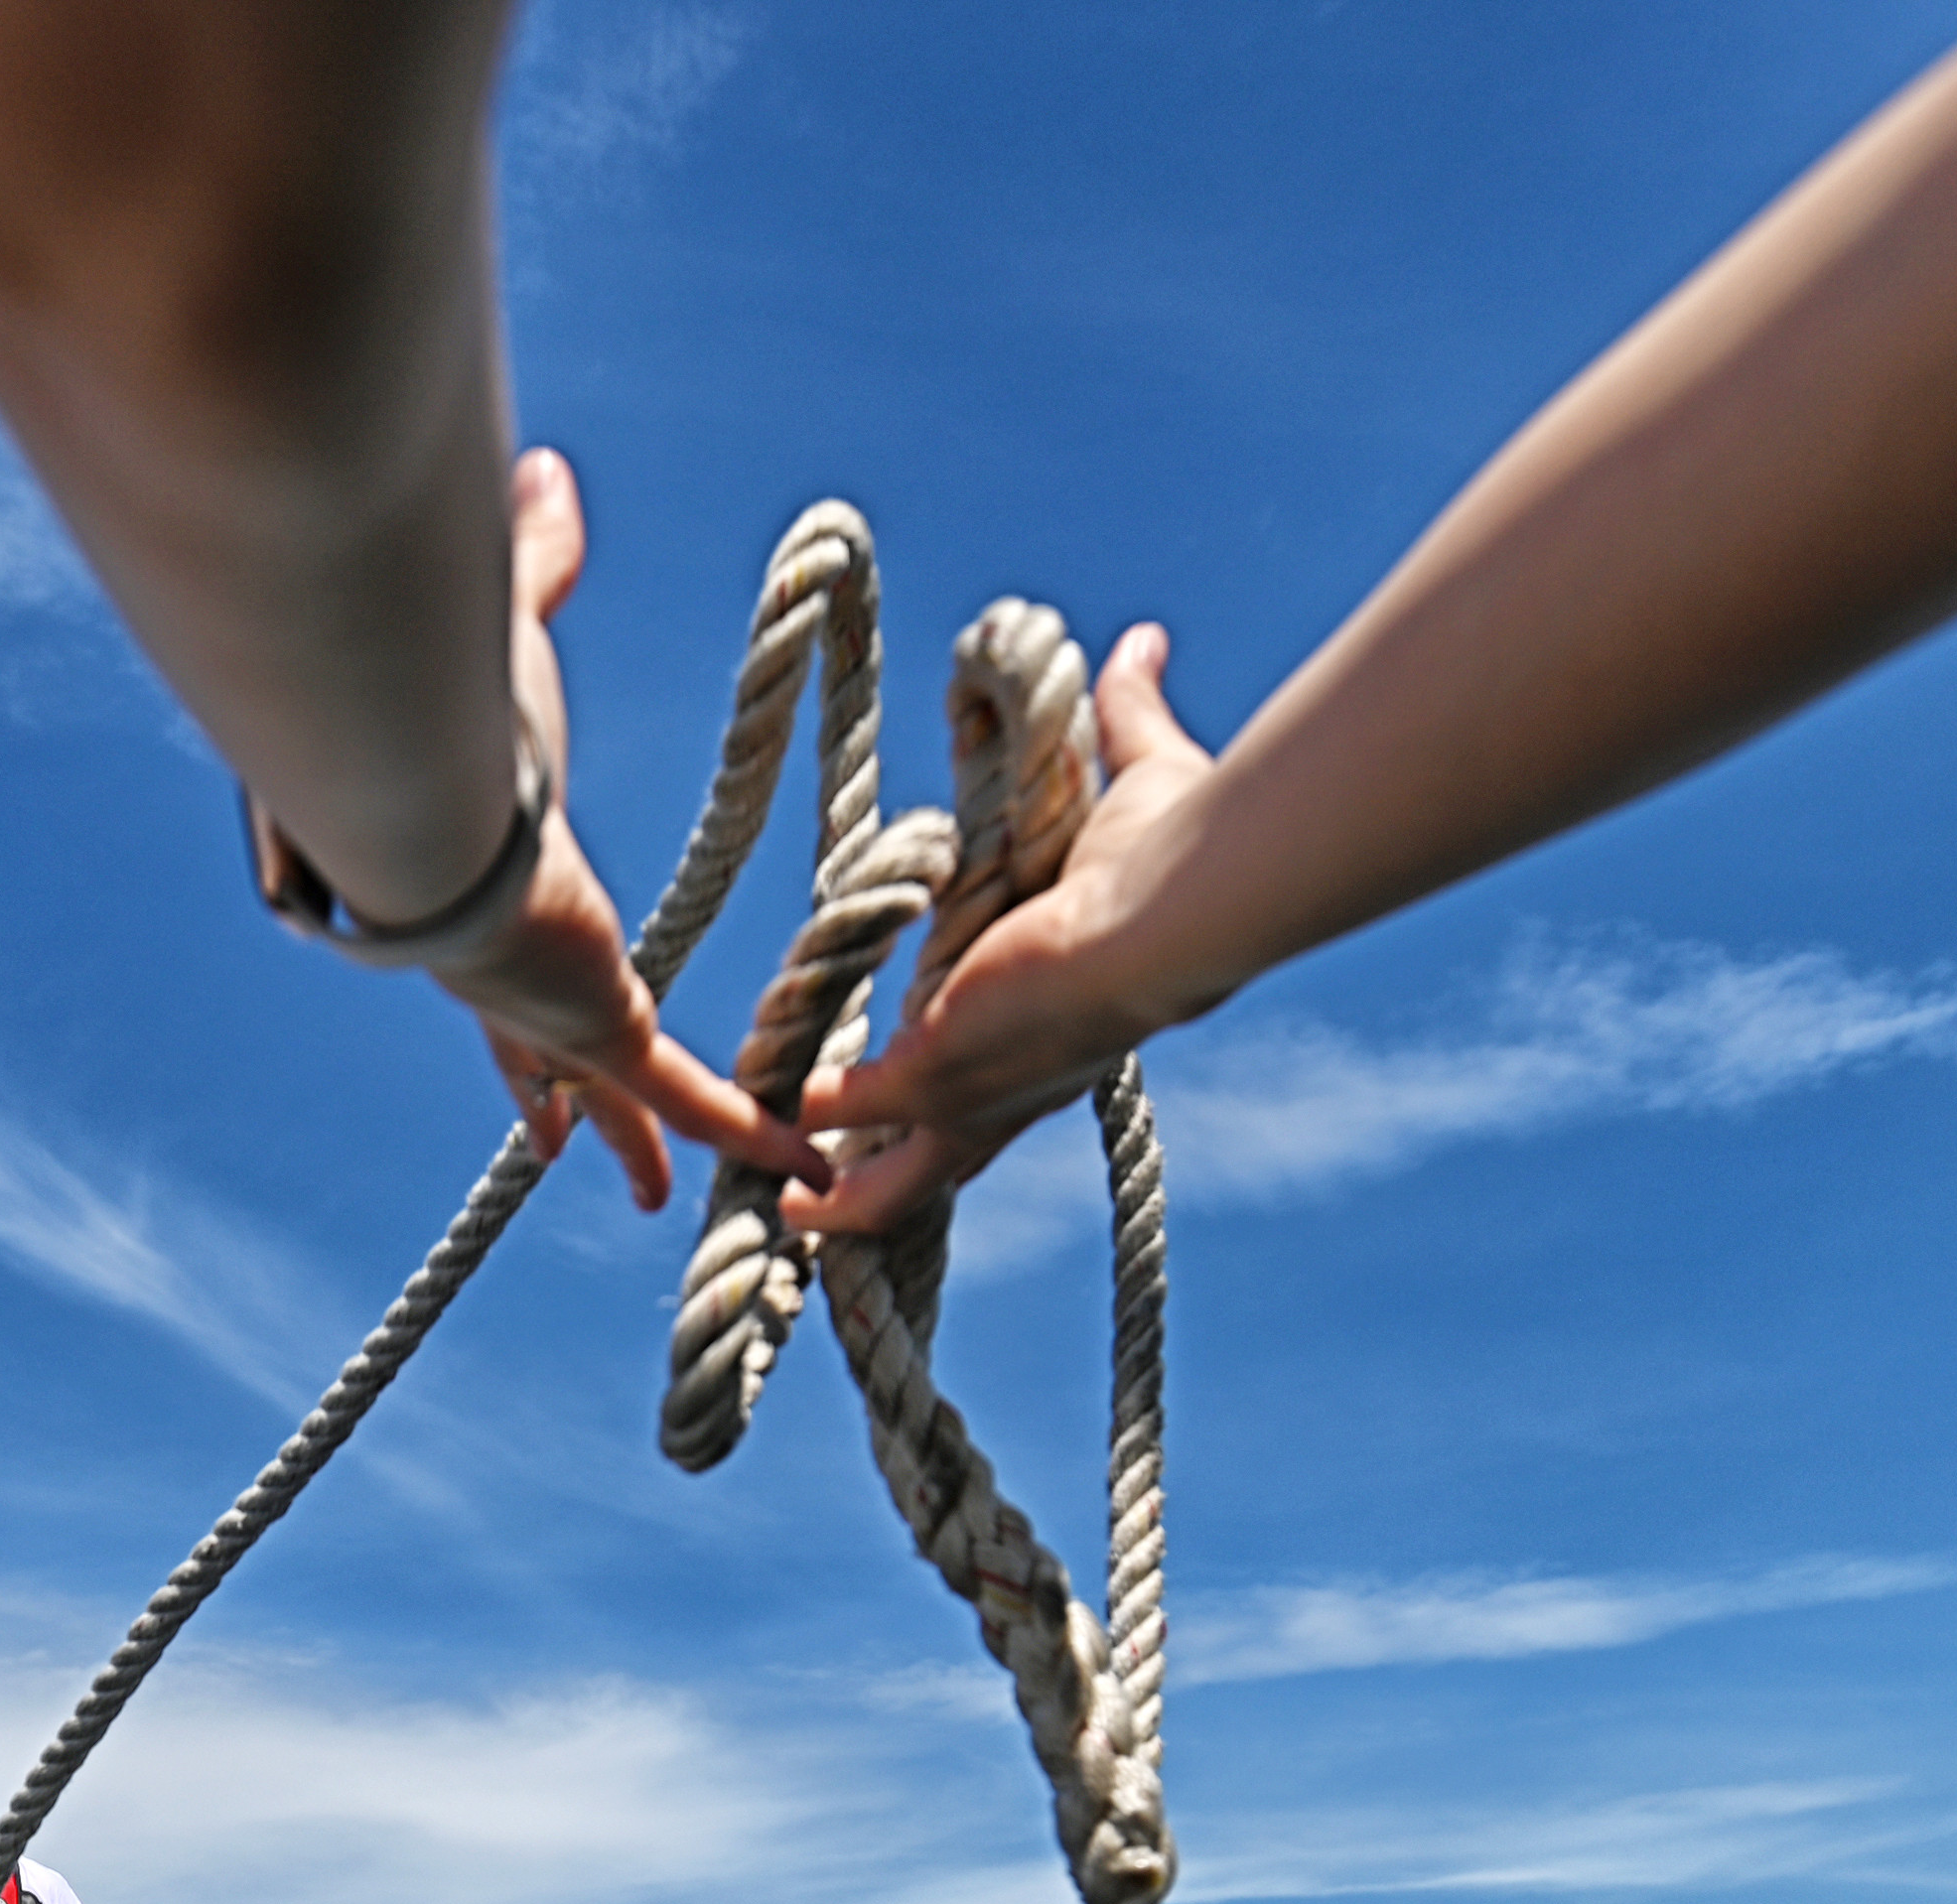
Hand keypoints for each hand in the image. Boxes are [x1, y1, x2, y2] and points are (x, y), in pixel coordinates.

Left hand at [434, 453, 829, 1214]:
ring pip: (603, 1094)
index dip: (502, 996)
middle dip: (558, 1108)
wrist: (408, 795)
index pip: (488, 955)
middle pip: (530, 1060)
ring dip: (640, 1145)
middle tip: (563, 1149)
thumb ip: (529, 565)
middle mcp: (496, 971)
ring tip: (668, 1197)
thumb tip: (539, 473)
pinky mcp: (599, 1024)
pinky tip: (788, 1157)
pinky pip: (685, 1088)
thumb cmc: (432, 713)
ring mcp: (548, 1008)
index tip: (503, 1030)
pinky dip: (738, 1121)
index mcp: (466, 895)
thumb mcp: (502, 633)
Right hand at [790, 621, 1222, 1237]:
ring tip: (792, 1206)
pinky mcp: (939, 1070)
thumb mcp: (1136, 780)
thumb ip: (1127, 715)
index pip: (998, 1086)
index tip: (917, 1093)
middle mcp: (1024, 1083)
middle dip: (886, 1184)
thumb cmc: (1174, 854)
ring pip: (899, 1170)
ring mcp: (981, 1088)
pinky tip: (781, 1122)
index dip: (956, 1098)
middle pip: (942, 1162)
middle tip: (830, 1196)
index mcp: (1062, 1032)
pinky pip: (857, 1111)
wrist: (1171, 904)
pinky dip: (819, 1118)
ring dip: (843, 1190)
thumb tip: (1143, 646)